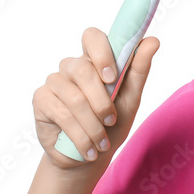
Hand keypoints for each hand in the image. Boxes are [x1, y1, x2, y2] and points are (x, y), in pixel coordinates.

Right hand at [32, 28, 159, 167]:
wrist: (91, 156)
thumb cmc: (112, 123)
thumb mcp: (130, 98)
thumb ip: (139, 69)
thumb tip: (153, 40)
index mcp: (95, 60)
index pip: (92, 37)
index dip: (101, 53)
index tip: (112, 77)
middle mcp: (72, 67)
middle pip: (83, 70)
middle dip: (102, 101)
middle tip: (111, 120)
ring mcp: (54, 82)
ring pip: (74, 97)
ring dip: (93, 125)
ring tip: (102, 143)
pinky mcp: (41, 99)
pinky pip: (61, 114)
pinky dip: (80, 136)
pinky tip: (88, 149)